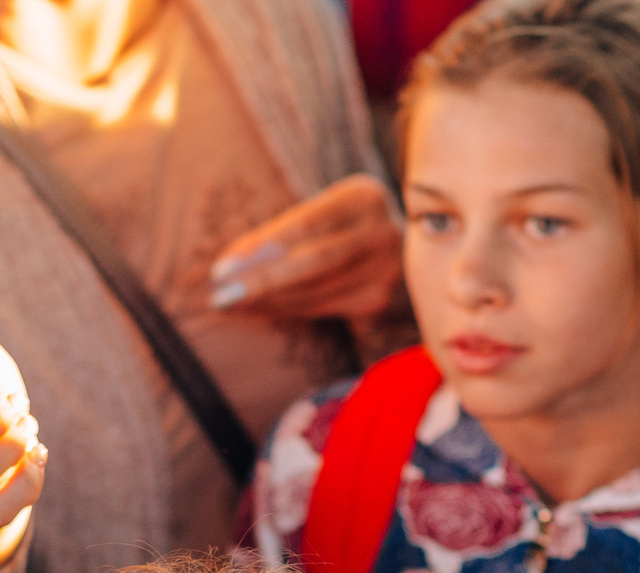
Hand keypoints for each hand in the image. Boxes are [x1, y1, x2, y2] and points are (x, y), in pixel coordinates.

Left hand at [209, 175, 405, 319]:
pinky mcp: (380, 301)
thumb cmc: (347, 224)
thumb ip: (287, 232)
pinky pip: (321, 308)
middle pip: (313, 261)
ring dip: (266, 301)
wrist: (420, 251)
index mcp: (364, 196)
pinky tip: (257, 309)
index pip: (305, 222)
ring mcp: (387, 270)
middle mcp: (381, 231)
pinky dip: (285, 310)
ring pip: (316, 290)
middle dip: (261, 282)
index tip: (222, 267)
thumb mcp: (328, 210)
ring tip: (229, 304)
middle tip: (220, 297)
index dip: (261, 246)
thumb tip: (230, 266)